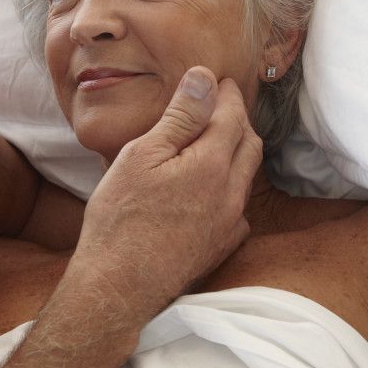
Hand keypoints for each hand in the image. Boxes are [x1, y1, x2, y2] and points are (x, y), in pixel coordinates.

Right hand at [68, 68, 260, 325]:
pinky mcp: (221, 246)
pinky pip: (238, 207)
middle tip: (217, 104)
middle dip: (237, 118)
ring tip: (213, 139)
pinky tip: (210, 188)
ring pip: (246, 175)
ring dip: (236, 151)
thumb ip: (180, 117)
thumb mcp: (142, 156)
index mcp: (213, 164)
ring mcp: (230, 223)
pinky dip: (229, 187)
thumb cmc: (121, 219)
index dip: (225, 93)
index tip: (217, 80)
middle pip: (249, 142)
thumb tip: (205, 79)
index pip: (232, 114)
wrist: (118, 288)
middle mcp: (231, 193)